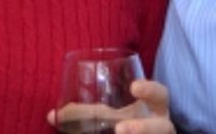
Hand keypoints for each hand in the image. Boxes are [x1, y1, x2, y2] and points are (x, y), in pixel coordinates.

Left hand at [46, 80, 174, 133]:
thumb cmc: (123, 125)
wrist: (127, 131)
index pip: (160, 96)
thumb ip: (83, 115)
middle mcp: (160, 129)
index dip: (150, 90)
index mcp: (151, 111)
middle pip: (164, 127)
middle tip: (120, 130)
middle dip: (143, 128)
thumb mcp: (108, 118)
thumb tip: (52, 116)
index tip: (134, 87)